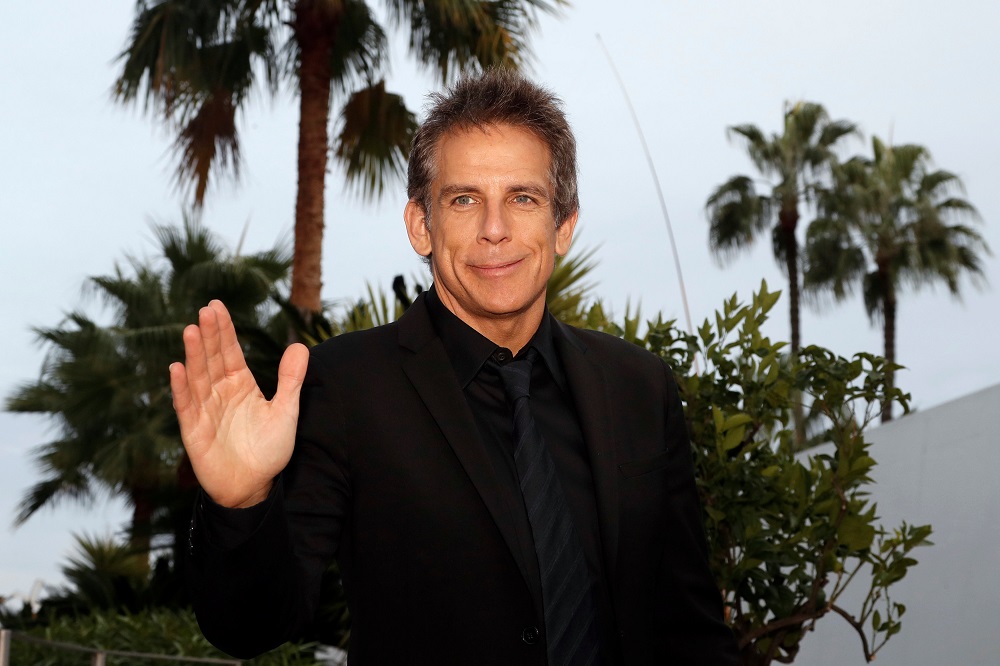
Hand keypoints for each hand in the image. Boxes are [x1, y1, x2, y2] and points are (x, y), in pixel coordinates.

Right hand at [169, 300, 308, 507]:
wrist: (253, 487)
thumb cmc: (268, 450)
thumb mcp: (286, 411)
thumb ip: (291, 380)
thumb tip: (300, 346)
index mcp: (240, 384)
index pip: (230, 350)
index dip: (224, 329)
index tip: (216, 305)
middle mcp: (220, 392)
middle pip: (212, 358)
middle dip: (209, 334)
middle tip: (206, 310)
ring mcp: (205, 409)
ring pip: (198, 377)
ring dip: (194, 355)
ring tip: (192, 331)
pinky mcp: (194, 430)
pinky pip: (186, 406)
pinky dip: (181, 388)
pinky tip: (176, 369)